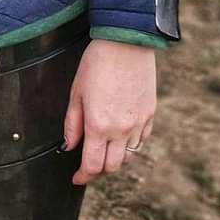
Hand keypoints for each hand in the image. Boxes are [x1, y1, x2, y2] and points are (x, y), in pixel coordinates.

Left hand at [63, 38, 156, 184]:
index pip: (92, 165)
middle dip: (98, 171)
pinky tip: (122, 136)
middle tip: (89, 165)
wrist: (126, 42)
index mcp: (98, 126)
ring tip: (105, 150)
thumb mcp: (76, 93)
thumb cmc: (97, 63)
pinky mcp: (150, 114)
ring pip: (128, 157)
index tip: (77, 178)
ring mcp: (139, 123)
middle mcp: (121, 130)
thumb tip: (69, 146)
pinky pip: (142, 140)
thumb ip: (72, 124)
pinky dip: (131, 145)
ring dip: (115, 159)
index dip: (83, 176)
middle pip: (112, 167)